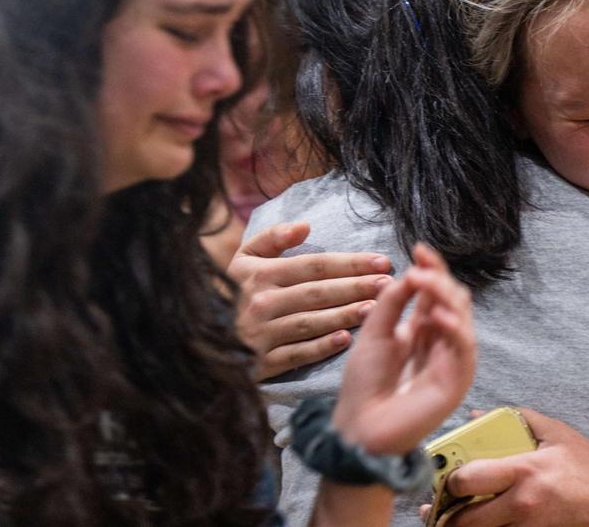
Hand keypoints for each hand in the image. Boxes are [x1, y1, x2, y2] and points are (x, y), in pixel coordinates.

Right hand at [231, 222, 392, 379]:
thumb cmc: (231, 292)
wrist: (199, 337)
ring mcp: (263, 334)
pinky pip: (297, 353)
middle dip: (357, 287)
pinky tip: (345, 340)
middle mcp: (263, 302)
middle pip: (319, 292)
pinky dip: (321, 347)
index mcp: (261, 274)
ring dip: (345, 315)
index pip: (315, 265)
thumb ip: (272, 239)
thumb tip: (306, 226)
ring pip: (312, 322)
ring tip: (376, 309)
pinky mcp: (263, 362)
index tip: (381, 261)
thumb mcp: (243, 259)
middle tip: (389, 284)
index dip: (350, 263)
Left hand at [331, 244, 475, 454]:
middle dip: (438, 279)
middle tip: (418, 269)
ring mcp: (450, 360)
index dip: (430, 269)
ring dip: (444, 295)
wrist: (359, 425)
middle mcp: (439, 341)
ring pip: (461, 317)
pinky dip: (455, 327)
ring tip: (423, 282)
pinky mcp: (456, 380)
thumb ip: (391, 303)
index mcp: (420, 329)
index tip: (418, 248)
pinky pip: (464, 347)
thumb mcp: (373, 333)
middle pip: (452, 299)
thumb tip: (410, 272)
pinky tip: (438, 314)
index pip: (434, 292)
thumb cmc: (364, 383)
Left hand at [439, 409, 588, 526]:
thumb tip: (476, 415)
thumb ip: (513, 418)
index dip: (447, 480)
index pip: (467, 480)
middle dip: (444, 513)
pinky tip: (479, 522)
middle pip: (464, 520)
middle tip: (436, 505)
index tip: (444, 475)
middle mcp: (522, 505)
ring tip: (448, 518)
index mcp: (524, 472)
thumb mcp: (555, 432)